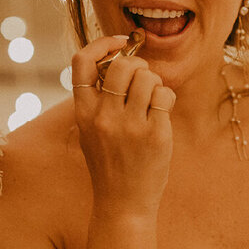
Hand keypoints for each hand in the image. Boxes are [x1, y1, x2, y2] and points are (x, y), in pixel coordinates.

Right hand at [72, 35, 176, 220]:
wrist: (122, 203)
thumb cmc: (109, 163)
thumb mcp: (90, 131)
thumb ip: (97, 99)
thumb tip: (116, 60)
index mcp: (83, 112)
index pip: (81, 62)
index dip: (101, 44)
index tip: (118, 44)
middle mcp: (104, 117)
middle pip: (122, 65)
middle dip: (138, 65)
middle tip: (142, 79)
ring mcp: (130, 126)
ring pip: (148, 78)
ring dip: (154, 83)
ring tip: (152, 100)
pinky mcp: (155, 135)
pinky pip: (165, 96)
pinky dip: (166, 99)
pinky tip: (161, 113)